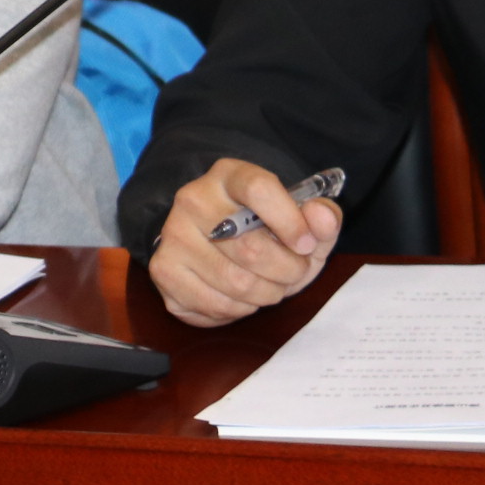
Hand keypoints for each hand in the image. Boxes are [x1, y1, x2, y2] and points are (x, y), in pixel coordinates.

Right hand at [150, 157, 342, 326]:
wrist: (215, 244)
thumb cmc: (264, 231)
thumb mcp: (302, 221)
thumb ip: (322, 218)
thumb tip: (321, 217)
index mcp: (229, 175)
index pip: (259, 189)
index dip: (290, 221)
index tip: (307, 244)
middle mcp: (193, 198)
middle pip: (250, 247)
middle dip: (286, 271)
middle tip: (294, 273)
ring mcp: (173, 234)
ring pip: (235, 282)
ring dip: (266, 294)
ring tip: (270, 286)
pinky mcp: (163, 269)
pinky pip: (214, 304)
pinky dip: (239, 309)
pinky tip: (242, 296)